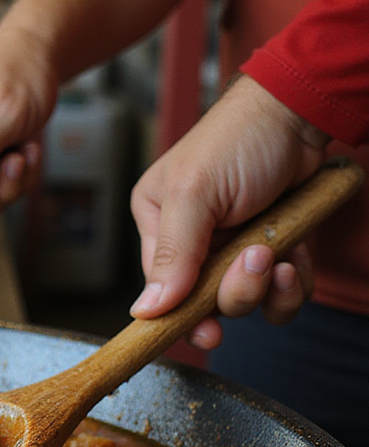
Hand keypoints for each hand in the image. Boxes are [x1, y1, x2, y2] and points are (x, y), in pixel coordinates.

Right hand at [129, 75, 327, 347]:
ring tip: (281, 254)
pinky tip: (297, 257)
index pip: (161, 288)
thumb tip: (146, 310)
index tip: (207, 333)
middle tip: (256, 258)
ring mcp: (232, 248)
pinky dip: (292, 285)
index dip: (184, 314)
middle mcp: (192, 241)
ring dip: (268, 290)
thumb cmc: (238, 139)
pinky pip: (278, 293)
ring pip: (245, 302)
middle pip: (204, 301)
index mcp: (158, 223)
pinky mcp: (271, 249)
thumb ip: (170, 254)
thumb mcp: (195, 193)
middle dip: (237, 291)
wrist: (300, 113)